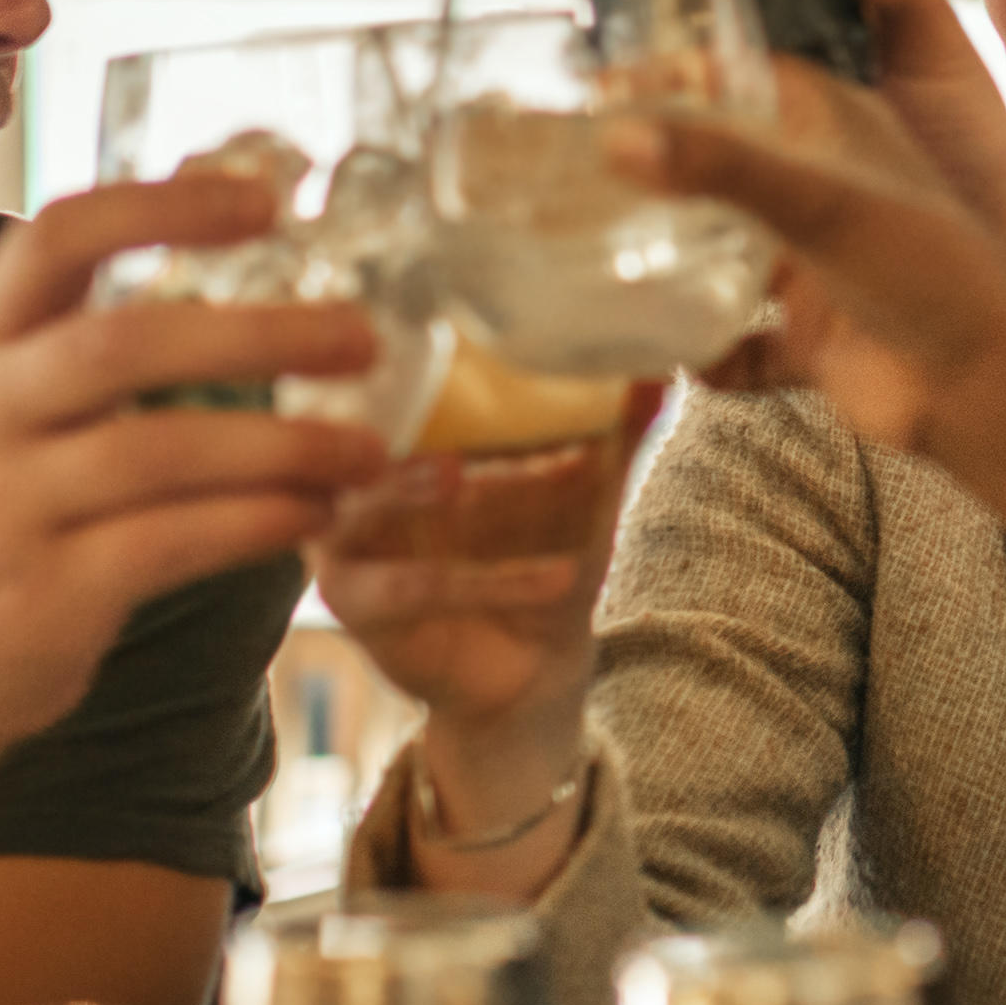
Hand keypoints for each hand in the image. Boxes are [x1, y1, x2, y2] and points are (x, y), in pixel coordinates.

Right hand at [0, 174, 390, 764]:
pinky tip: (316, 514)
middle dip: (257, 335)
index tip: (266, 200)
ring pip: (160, 452)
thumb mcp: (2, 401)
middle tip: (362, 338)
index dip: (162, 207)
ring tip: (368, 452)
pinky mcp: (42, 594)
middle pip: (125, 346)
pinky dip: (256, 524)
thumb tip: (228, 220)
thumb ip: (85, 329)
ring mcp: (4, 505)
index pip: (58, 240)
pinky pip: (169, 544)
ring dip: (285, 446)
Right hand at [314, 386, 664, 751]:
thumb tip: (656, 376)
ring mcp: (348, 539)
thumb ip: (615, 438)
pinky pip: (418, 585)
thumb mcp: (588, 497)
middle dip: (393, 409)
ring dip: (406, 485)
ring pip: (371, 504)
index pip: (396, 382)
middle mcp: (364, 478)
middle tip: (439, 382)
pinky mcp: (356, 601)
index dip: (417, 356)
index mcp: (411, 436)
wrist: (536, 671)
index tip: (467, 333)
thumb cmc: (551, 562)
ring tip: (456, 474)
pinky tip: (562, 577)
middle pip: (364, 432)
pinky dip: (492, 580)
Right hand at [617, 73, 1005, 463]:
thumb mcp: (820, 200)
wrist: (990, 386)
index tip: (600, 85)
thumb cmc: (932, 268)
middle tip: (573, 176)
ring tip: (595, 264)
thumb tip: (617, 136)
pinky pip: (743, 349)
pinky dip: (712, 357)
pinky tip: (676, 363)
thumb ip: (722, 165)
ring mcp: (818, 267)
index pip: (745, 79)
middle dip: (662, 171)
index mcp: (837, 131)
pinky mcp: (816, 340)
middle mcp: (825, 191)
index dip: (678, 75)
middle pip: (726, 166)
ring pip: (727, 256)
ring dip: (674, 264)